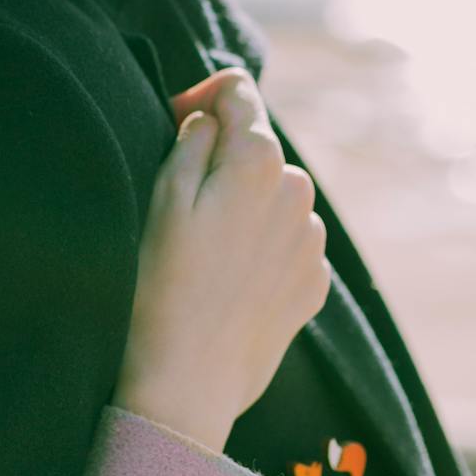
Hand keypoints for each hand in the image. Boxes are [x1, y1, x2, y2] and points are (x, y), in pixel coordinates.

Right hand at [111, 70, 330, 453]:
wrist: (187, 385)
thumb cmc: (161, 286)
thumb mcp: (162, 197)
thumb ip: (193, 140)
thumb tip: (212, 117)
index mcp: (258, 161)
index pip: (239, 90)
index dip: (202, 96)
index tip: (175, 120)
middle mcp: (297, 192)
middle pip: (257, 147)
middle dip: (223, 159)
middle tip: (178, 202)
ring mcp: (311, 241)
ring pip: (274, 195)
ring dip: (243, 204)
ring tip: (202, 251)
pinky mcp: (314, 283)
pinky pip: (286, 241)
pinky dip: (259, 245)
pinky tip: (225, 280)